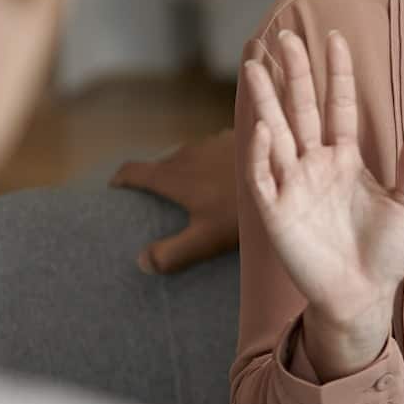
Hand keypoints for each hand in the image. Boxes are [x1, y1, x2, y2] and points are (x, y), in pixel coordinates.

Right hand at [110, 130, 241, 273]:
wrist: (289, 175)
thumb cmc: (244, 212)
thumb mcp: (206, 239)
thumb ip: (172, 252)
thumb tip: (141, 263)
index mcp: (174, 176)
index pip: (132, 171)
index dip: (120, 180)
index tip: (114, 189)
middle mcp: (188, 154)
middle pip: (161, 164)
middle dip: (154, 179)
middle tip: (156, 200)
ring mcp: (213, 143)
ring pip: (189, 156)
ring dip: (185, 169)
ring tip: (194, 190)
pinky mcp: (238, 140)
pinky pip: (215, 151)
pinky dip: (212, 163)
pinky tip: (227, 178)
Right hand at [245, 28, 403, 378]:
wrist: (365, 296)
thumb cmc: (386, 253)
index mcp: (345, 159)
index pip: (338, 106)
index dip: (337, 73)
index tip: (335, 37)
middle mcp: (315, 165)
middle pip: (301, 109)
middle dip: (294, 74)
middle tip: (285, 35)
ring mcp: (293, 186)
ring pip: (274, 133)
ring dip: (265, 100)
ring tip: (256, 64)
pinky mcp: (276, 212)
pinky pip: (263, 177)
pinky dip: (260, 153)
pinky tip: (264, 128)